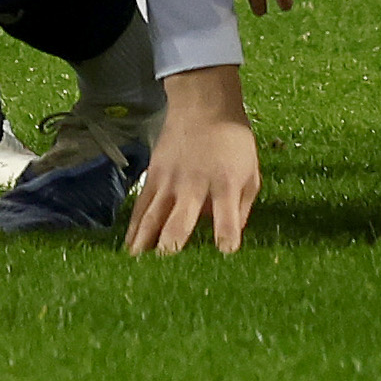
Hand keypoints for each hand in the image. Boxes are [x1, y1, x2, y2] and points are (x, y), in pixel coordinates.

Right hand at [129, 68, 261, 255]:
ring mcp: (170, 183)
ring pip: (153, 220)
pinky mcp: (153, 177)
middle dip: (172, 250)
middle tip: (166, 276)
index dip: (225, 243)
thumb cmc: (232, 141)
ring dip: (145, 247)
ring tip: (137, 272)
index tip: (224, 259)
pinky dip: (134, 230)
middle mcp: (195, 187)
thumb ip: (241, 208)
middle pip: (179, 225)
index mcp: (226, 186)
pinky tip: (129, 249)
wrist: (203, 103)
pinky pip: (141, 208)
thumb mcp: (250, 173)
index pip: (226, 223)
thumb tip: (231, 239)